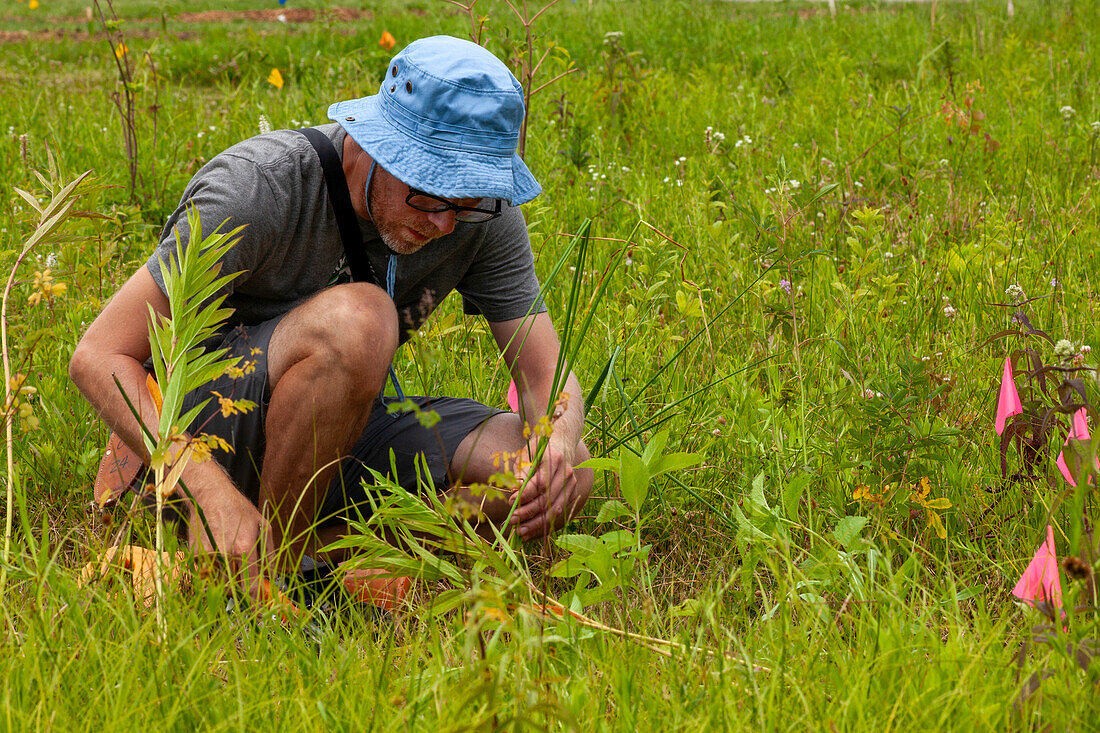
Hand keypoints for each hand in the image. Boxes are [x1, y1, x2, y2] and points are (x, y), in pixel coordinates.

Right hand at [186, 470, 271, 595]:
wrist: (209, 496)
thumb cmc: (239, 510)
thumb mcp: (263, 527)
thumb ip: (269, 555)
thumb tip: (272, 579)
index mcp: (244, 548)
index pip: (251, 586)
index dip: (257, 602)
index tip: (261, 611)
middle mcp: (225, 555)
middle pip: (235, 589)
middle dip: (243, 589)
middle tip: (246, 581)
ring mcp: (207, 557)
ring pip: (221, 584)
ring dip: (229, 580)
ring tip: (231, 558)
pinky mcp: (195, 557)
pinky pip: (207, 575)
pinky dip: (215, 572)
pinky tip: (218, 552)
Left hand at [509, 440, 588, 538]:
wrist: (561, 446)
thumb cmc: (538, 451)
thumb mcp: (526, 456)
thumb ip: (521, 474)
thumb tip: (514, 494)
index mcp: (554, 459)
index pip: (540, 483)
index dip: (525, 495)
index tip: (511, 502)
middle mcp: (566, 473)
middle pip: (548, 499)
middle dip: (528, 512)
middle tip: (512, 520)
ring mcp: (572, 485)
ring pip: (555, 510)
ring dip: (537, 523)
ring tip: (521, 532)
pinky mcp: (572, 494)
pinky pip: (558, 513)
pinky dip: (544, 525)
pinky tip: (531, 532)